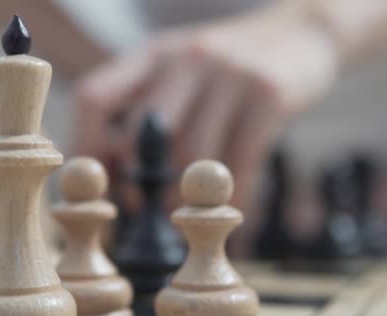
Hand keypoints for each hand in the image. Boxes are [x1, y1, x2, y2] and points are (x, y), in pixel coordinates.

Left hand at [73, 7, 338, 209]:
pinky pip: (239, 160)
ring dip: (189, 197)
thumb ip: (147, 106)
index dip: (84, 147)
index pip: (94, 98)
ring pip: (191, 153)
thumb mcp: (181, 69)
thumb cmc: (229, 68)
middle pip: (140, 135)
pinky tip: (237, 210)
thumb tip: (117, 173)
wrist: (302, 32)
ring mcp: (228, 73)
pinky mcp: (268, 93)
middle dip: (139, 183)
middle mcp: (185, 58)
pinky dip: (234, 195)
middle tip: (147, 211)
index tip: (94, 184)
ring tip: (192, 212)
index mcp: (153, 55)